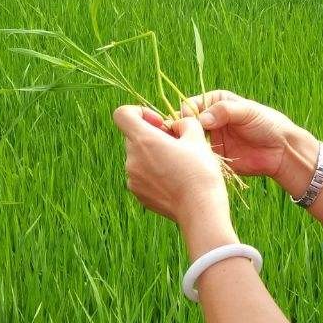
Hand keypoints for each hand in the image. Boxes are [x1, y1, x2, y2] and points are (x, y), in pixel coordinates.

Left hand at [111, 104, 229, 225]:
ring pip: (138, 157)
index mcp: (143, 140)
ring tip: (177, 165)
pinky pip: (141, 175)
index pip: (122, 114)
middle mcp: (132, 159)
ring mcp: (132, 178)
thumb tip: (176, 126)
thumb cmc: (200, 171)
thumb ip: (184, 122)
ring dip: (153, 155)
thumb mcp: (197, 137)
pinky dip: (153, 173)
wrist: (200, 210)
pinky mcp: (137, 194)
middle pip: (134, 137)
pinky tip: (173, 181)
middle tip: (176, 145)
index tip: (159, 124)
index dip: (139, 112)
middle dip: (152, 136)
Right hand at [173, 90, 316, 195]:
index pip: (191, 105)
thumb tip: (202, 119)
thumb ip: (224, 111)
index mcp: (215, 102)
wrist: (281, 150)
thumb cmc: (267, 124)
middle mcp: (209, 120)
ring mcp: (210, 139)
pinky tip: (196, 163)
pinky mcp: (214, 157)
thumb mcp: (246, 111)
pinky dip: (196, 160)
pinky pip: (199, 158)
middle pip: (186, 124)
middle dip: (181, 131)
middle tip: (183, 139)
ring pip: (189, 142)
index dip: (186, 114)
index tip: (188, 123)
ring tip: (188, 151)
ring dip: (186, 146)